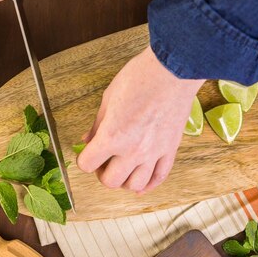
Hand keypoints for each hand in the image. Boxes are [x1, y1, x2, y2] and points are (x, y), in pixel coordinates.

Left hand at [77, 47, 204, 192]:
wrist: (173, 70)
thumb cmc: (140, 78)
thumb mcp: (108, 98)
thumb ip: (97, 124)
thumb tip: (88, 139)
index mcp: (112, 136)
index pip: (87, 164)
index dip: (85, 159)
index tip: (88, 152)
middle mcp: (132, 150)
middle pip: (111, 181)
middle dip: (103, 174)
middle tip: (104, 161)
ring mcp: (153, 153)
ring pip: (135, 185)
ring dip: (124, 181)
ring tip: (123, 169)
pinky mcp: (170, 150)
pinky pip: (159, 177)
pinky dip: (148, 185)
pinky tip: (141, 185)